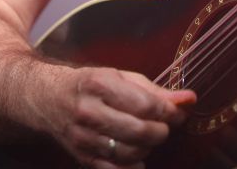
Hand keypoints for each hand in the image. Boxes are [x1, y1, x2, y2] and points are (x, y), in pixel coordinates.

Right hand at [51, 65, 195, 167]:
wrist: (48, 98)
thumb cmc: (90, 84)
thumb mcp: (121, 77)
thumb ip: (156, 90)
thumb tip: (188, 99)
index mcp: (99, 84)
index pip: (145, 104)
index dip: (168, 111)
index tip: (177, 112)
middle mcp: (88, 111)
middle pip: (138, 130)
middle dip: (161, 131)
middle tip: (165, 127)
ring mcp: (82, 137)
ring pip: (128, 152)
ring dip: (148, 148)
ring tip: (150, 138)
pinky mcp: (80, 156)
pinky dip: (132, 167)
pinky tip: (138, 157)